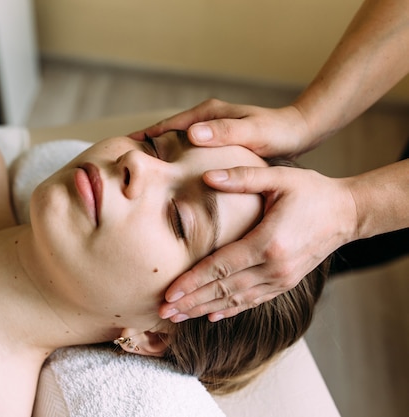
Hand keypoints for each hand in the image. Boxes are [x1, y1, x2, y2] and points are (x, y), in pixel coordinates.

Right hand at [129, 99, 317, 158]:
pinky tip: (172, 177)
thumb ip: (224, 133)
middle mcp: (204, 119)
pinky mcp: (216, 140)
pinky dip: (176, 160)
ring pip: (175, 143)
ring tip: (142, 175)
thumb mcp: (252, 133)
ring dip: (159, 156)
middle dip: (145, 148)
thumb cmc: (277, 133)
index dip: (144, 140)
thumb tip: (191, 134)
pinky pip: (188, 150)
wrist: (299, 131)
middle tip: (123, 167)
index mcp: (207, 114)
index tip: (122, 152)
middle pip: (166, 134)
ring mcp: (209, 129)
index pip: (166, 126)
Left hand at [159, 164, 357, 321]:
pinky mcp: (286, 283)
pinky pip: (253, 301)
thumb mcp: (279, 177)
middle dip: (191, 302)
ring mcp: (281, 279)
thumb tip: (207, 176)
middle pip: (224, 290)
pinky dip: (231, 310)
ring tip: (178, 318)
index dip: (193, 281)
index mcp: (268, 243)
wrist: (348, 213)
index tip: (170, 292)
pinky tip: (212, 316)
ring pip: (236, 300)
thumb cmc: (312, 192)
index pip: (221, 267)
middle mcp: (274, 268)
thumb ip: (242, 178)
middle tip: (164, 311)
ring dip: (205, 310)